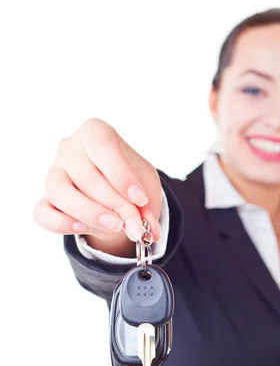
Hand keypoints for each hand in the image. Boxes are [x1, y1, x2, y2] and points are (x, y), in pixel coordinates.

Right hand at [33, 118, 161, 243]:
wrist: (115, 194)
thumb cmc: (130, 180)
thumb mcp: (146, 186)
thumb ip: (147, 207)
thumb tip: (150, 232)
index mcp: (95, 133)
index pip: (102, 145)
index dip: (121, 174)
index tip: (140, 199)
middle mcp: (68, 148)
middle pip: (85, 175)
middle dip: (114, 204)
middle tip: (134, 223)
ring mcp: (53, 174)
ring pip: (59, 192)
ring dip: (89, 213)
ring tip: (115, 226)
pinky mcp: (45, 200)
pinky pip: (43, 213)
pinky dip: (61, 224)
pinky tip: (84, 228)